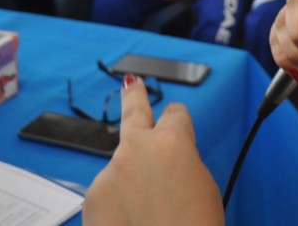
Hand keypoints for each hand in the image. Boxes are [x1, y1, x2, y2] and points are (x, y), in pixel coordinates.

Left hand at [83, 77, 222, 225]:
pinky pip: (108, 193)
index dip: (179, 120)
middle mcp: (137, 148)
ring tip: (146, 212)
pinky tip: (130, 222)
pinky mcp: (93, 195)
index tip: (176, 118)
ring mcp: (111, 170)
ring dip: (131, 182)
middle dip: (134, 98)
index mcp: (173, 141)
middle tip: (132, 85)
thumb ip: (182, 162)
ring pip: (121, 168)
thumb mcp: (204, 188)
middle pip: (134, 113)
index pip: (175, 114)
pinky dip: (117, 205)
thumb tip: (168, 160)